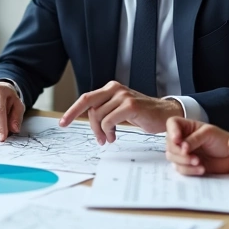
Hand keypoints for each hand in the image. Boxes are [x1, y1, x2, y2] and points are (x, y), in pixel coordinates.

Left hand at [58, 81, 181, 142]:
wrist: (166, 114)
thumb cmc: (142, 114)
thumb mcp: (120, 110)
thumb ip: (105, 110)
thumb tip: (90, 120)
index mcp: (111, 88)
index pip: (86, 99)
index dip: (72, 111)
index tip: (63, 123)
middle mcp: (115, 89)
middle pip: (90, 108)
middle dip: (90, 126)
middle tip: (98, 139)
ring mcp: (123, 96)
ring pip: (99, 116)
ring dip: (101, 132)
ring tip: (109, 138)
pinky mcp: (131, 105)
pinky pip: (109, 121)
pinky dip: (108, 131)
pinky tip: (114, 136)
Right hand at [165, 116, 228, 175]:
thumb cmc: (222, 140)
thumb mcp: (209, 134)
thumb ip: (194, 139)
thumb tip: (182, 147)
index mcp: (186, 127)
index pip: (171, 123)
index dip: (172, 131)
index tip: (178, 140)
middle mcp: (182, 139)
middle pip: (169, 144)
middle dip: (179, 152)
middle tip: (192, 156)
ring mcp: (183, 152)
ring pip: (172, 157)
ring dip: (184, 162)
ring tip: (199, 162)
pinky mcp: (187, 165)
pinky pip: (180, 169)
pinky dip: (189, 170)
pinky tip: (201, 169)